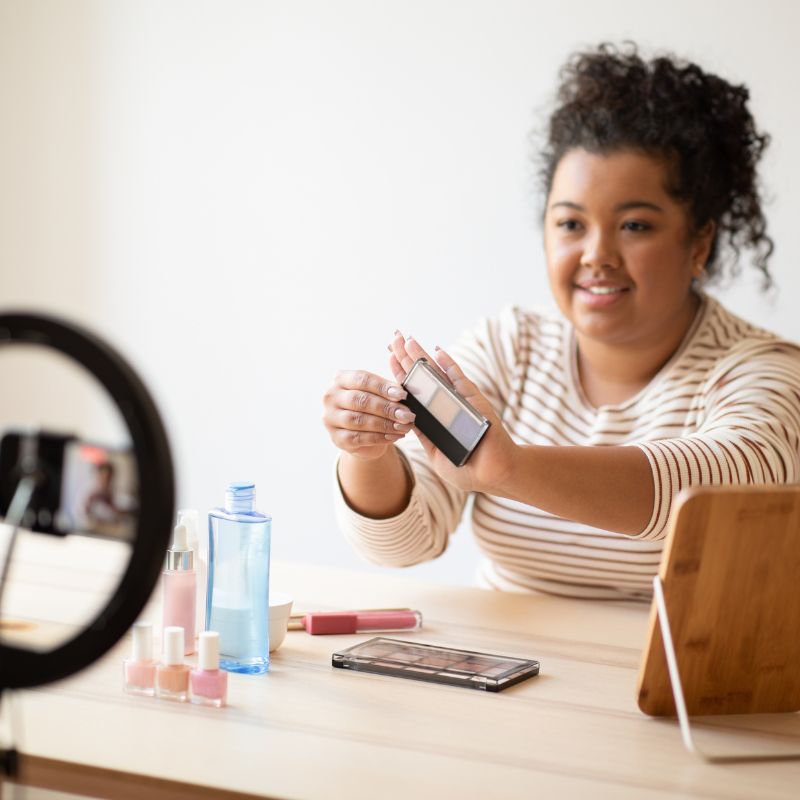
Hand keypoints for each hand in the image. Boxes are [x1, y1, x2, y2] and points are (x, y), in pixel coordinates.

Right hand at [322, 370, 415, 460]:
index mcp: (341, 379)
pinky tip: (394, 436)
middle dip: (387, 408)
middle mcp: (331, 397)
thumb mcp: (378, 395)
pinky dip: (379, 437)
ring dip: (385, 424)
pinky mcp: (336, 438)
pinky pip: (359, 438)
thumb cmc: (372, 409)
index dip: (383, 387)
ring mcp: (331, 418)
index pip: (362, 379)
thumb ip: (388, 391)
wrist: (363, 437)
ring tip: (403, 426)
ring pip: (359, 420)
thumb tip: (403, 394)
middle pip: (361, 400)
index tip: (402, 395)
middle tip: (406, 414)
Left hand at [388, 331, 516, 493]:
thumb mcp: (435, 453)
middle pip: (422, 378)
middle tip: (395, 339)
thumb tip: (405, 418)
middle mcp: (446, 406)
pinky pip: (459, 380)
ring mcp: (460, 401)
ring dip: (422, 357)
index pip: (414, 392)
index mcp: (435, 418)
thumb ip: (423, 435)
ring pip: (437, 374)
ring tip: (408, 340)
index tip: (389, 357)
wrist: (494, 475)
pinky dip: (449, 365)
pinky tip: (437, 351)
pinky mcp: (474, 401)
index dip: (401, 375)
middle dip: (408, 359)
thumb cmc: (466, 471)